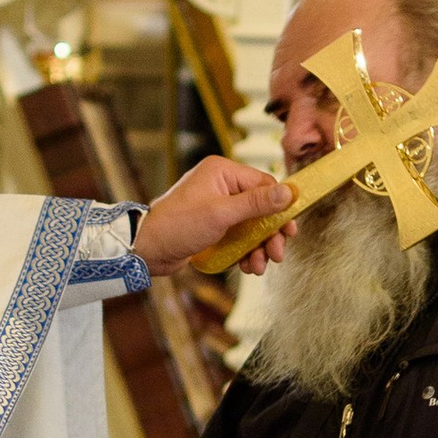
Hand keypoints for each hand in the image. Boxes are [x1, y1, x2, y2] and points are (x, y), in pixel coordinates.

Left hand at [135, 157, 294, 276]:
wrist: (147, 249)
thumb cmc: (178, 225)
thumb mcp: (221, 213)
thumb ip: (256, 203)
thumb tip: (288, 193)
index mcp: (222, 172)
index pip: (263, 184)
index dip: (280, 207)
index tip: (290, 229)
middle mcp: (221, 185)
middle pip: (260, 207)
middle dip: (270, 233)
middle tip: (277, 254)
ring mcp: (217, 206)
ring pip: (251, 225)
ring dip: (259, 247)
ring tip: (259, 266)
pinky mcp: (214, 226)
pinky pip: (239, 236)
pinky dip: (246, 251)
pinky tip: (248, 266)